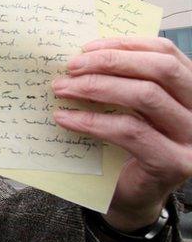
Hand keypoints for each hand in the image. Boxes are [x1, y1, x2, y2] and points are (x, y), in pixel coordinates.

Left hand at [52, 37, 191, 231]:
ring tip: (62, 89)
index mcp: (189, 90)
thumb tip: (82, 55)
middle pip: (160, 69)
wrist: (130, 197)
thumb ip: (119, 82)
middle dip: (110, 62)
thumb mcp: (125, 108)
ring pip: (145, 96)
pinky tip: (66, 118)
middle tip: (70, 67)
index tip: (86, 48)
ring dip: (96, 87)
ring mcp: (190, 138)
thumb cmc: (125, 148)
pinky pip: (129, 131)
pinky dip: (92, 121)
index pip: (165, 53)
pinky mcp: (173, 162)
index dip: (125, 44)